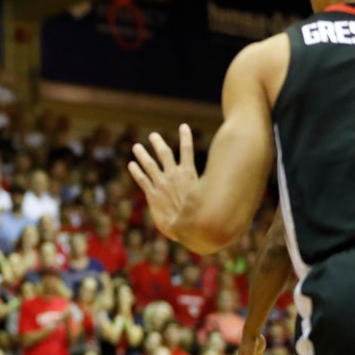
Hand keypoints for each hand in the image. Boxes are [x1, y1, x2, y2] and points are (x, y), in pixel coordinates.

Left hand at [128, 124, 198, 242]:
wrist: (186, 228)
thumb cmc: (199, 215)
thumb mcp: (206, 197)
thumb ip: (209, 187)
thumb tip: (223, 181)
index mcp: (188, 174)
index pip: (187, 150)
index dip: (185, 137)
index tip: (183, 126)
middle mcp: (173, 176)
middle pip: (165, 154)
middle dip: (158, 143)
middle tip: (153, 135)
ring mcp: (162, 184)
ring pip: (150, 165)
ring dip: (143, 155)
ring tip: (136, 147)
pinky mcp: (152, 194)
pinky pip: (142, 180)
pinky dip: (136, 171)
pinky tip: (131, 165)